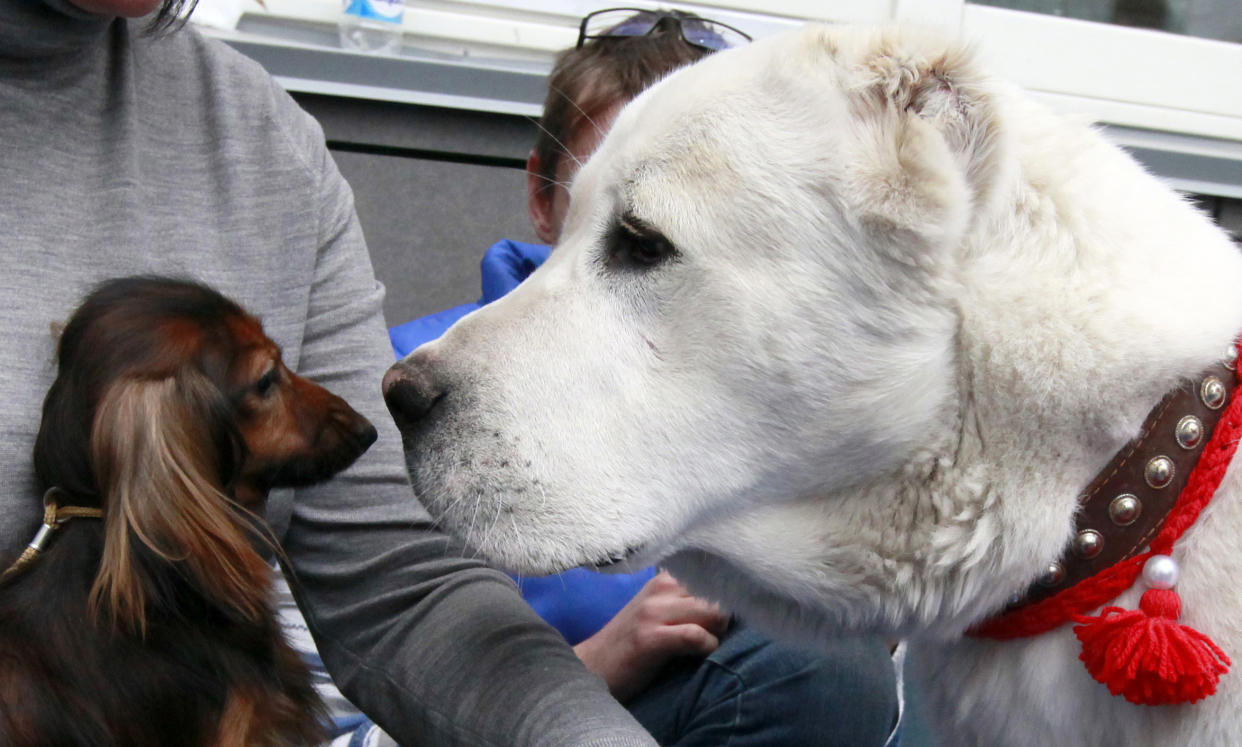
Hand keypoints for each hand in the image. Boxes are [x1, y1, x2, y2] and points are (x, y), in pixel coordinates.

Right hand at [573, 570, 728, 702]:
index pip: (712, 573)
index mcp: (664, 580)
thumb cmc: (630, 642)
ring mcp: (654, 612)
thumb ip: (685, 600)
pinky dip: (707, 647)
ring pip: (713, 611)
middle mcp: (660, 589)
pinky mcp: (650, 638)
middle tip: (719, 633)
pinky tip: (700, 654)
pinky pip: (696, 636)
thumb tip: (730, 602)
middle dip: (728, 615)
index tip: (734, 606)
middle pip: (718, 592)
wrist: (592, 667)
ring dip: (719, 631)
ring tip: (709, 644)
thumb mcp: (656, 610)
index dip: (729, 591)